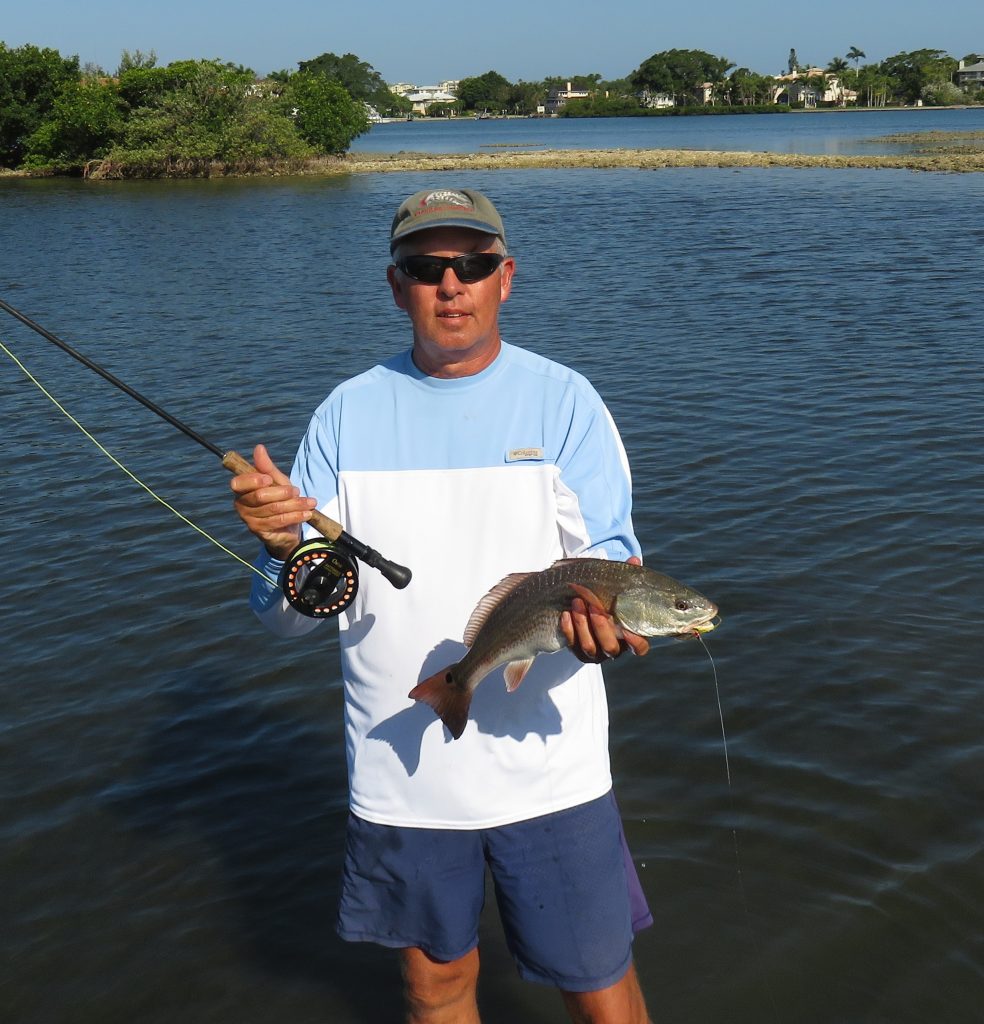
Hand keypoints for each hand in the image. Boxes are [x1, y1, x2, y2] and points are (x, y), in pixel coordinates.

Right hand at [229, 443, 316, 559]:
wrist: (288, 527)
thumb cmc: (280, 499)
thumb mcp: (277, 481)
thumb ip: (267, 467)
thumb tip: (259, 447)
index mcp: (241, 489)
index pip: (238, 483)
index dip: (253, 480)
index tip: (269, 479)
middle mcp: (240, 504)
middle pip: (260, 496)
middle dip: (282, 492)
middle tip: (297, 491)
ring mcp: (248, 519)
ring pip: (273, 509)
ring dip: (295, 505)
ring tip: (310, 502)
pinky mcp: (258, 531)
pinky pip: (278, 521)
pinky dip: (295, 516)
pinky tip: (307, 514)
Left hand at [559, 556, 650, 663]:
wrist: (583, 604)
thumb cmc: (607, 598)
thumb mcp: (617, 587)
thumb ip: (627, 577)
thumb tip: (634, 560)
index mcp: (629, 636)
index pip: (639, 648)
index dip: (636, 642)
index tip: (628, 630)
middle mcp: (613, 648)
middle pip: (610, 647)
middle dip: (600, 626)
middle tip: (593, 605)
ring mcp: (595, 651)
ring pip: (589, 646)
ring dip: (582, 625)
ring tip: (577, 602)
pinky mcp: (577, 650)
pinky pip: (571, 643)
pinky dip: (568, 629)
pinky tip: (565, 613)